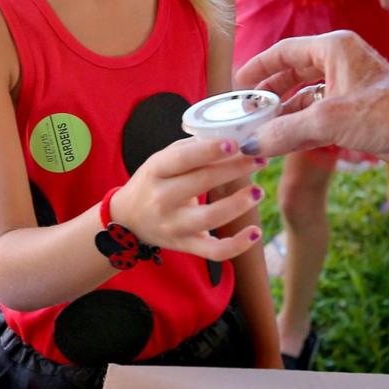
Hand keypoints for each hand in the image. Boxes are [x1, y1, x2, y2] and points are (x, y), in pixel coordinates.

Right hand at [109, 138, 263, 260]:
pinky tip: (255, 232)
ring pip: (209, 218)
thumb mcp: (162, 160)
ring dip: (238, 205)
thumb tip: (233, 137)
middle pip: (201, 182)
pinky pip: (213, 251)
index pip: (183, 159)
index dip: (209, 150)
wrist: (127, 219)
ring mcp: (172, 225)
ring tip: (257, 191)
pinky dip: (237, 245)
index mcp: (155, 171)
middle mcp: (161, 199)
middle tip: (260, 159)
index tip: (235, 143)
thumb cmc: (154, 181)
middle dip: (234, 169)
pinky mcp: (184, 245)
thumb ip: (192, 149)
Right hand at [234, 31, 388, 167]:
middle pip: (294, 73)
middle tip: (244, 111)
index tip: (236, 85)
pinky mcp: (358, 113)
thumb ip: (284, 131)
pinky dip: (300, 128)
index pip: (284, 51)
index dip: (258, 68)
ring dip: (284, 114)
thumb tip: (249, 144)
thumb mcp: (328, 121)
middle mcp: (341, 63)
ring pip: (306, 97)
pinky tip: (283, 144)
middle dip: (269, 94)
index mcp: (334, 48)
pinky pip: (320, 117)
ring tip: (259, 132)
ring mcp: (350, 88)